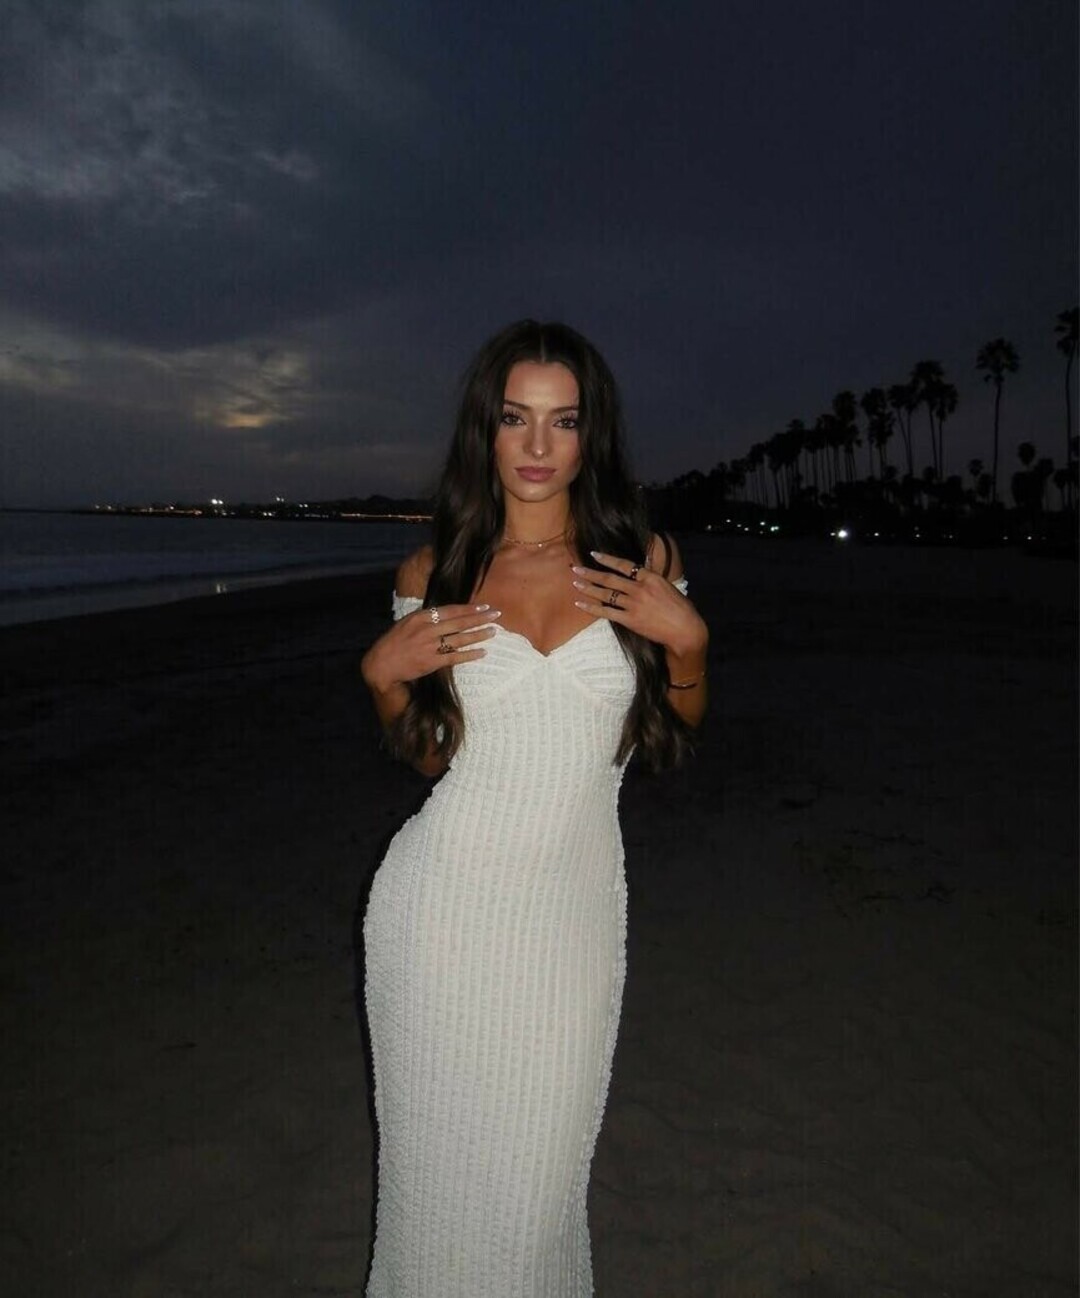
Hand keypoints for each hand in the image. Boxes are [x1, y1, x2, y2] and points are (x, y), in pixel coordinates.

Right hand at [361, 602, 500, 693]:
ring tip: (493, 631)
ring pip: (460, 639)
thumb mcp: (407, 623)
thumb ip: (426, 618)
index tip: (484, 606)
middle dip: (479, 618)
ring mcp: (430, 646)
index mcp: (421, 617)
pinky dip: (470, 654)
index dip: (469, 608)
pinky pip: (455, 657)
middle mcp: (427, 629)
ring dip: (479, 635)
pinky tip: (482, 652)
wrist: (381, 664)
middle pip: (459, 622)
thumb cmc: (393, 643)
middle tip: (496, 615)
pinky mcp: (432, 662)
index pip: (450, 610)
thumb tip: (446, 614)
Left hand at [572, 553, 706, 657]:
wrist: (685, 630)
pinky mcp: (630, 620)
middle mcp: (640, 589)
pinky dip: (592, 608)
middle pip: (610, 578)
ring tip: (575, 583)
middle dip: (591, 573)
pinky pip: (607, 612)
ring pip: (606, 594)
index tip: (594, 554)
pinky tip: (580, 604)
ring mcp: (634, 604)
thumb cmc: (681, 609)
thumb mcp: (667, 587)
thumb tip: (640, 569)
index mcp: (651, 578)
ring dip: (589, 588)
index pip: (625, 565)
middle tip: (575, 568)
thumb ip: (651, 578)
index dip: (608, 559)